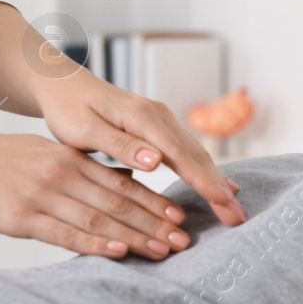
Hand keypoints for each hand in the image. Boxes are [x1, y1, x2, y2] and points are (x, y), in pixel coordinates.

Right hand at [0, 130, 195, 260]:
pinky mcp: (21, 218)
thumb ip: (83, 167)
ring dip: (135, 236)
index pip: (122, 183)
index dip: (154, 201)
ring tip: (162, 251)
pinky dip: (94, 243)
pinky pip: (65, 233)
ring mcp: (42, 196)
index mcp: (71, 159)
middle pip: (118, 202)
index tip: (180, 216)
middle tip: (184, 240)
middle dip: (155, 223)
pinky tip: (118, 251)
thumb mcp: (46, 154)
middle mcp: (62, 174)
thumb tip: (123, 179)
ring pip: (99, 218)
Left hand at [32, 68, 246, 227]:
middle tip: (239, 218)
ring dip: (217, 182)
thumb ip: (121, 146)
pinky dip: (205, 172)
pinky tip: (218, 188)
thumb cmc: (68, 109)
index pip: (180, 154)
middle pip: (196, 156)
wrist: (63, 84)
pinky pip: (187, 153)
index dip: (203, 180)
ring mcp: (161, 121)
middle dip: (219, 187)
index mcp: (143, 117)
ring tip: (235, 210)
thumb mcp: (86, 129)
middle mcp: (159, 116)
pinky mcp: (158, 128)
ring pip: (196, 154)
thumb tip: (156, 161)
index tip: (222, 202)